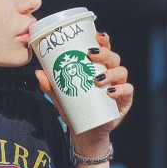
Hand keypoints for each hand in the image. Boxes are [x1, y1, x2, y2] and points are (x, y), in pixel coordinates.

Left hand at [35, 31, 133, 155]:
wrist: (85, 132)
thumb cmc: (76, 111)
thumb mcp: (61, 98)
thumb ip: (51, 86)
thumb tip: (39, 73)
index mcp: (99, 69)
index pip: (104, 50)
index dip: (103, 41)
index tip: (96, 35)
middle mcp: (111, 75)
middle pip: (113, 58)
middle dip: (104, 53)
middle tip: (90, 55)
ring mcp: (119, 87)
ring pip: (122, 72)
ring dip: (110, 73)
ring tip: (97, 79)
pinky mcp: (124, 101)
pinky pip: (128, 91)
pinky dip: (120, 89)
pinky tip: (110, 92)